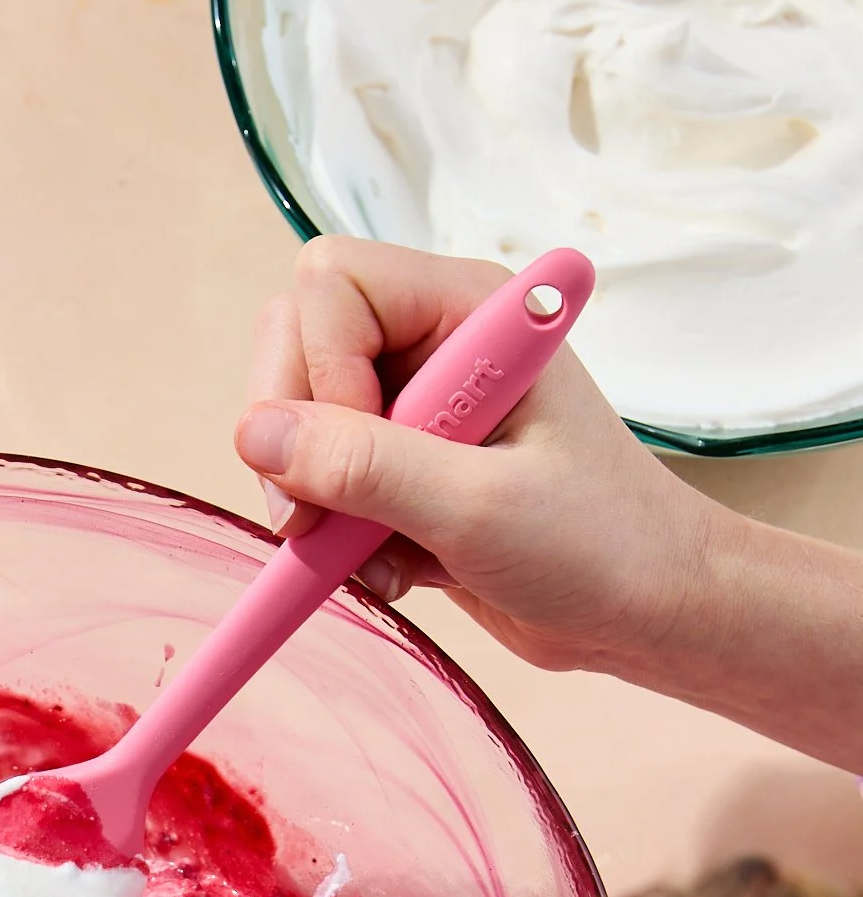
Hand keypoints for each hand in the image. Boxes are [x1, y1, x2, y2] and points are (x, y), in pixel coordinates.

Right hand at [235, 237, 720, 684]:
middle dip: (293, 438)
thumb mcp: (477, 507)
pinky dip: (337, 537)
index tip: (354, 459)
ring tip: (377, 555)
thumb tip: (254, 435)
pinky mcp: (400, 466)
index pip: (331, 284)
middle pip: (295, 342)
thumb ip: (365, 467)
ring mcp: (412, 405)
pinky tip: (396, 568)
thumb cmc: (598, 543)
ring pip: (295, 421)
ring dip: (316, 500)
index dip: (319, 370)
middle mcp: (433, 342)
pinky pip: (320, 482)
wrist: (643, 611)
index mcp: (468, 310)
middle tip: (317, 521)